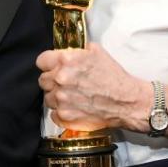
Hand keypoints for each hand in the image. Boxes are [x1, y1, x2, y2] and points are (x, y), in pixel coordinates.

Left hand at [36, 42, 151, 132]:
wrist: (127, 101)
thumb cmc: (114, 77)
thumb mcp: (97, 51)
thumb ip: (77, 50)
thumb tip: (67, 52)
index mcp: (66, 60)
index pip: (41, 61)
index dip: (48, 64)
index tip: (52, 67)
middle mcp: (61, 79)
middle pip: (43, 80)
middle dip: (52, 80)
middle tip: (66, 83)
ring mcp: (61, 99)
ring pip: (47, 97)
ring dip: (56, 97)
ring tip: (72, 96)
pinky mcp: (65, 116)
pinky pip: (53, 114)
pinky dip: (61, 112)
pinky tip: (74, 107)